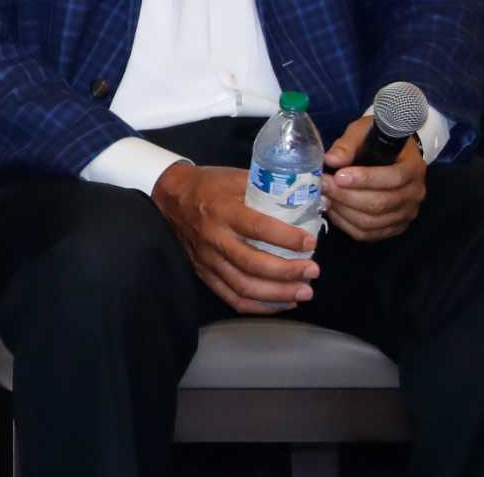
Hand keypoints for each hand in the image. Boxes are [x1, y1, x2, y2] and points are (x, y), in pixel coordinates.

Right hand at [151, 162, 318, 313]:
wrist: (170, 197)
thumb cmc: (208, 185)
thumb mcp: (235, 177)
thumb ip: (268, 188)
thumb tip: (310, 198)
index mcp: (222, 210)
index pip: (258, 227)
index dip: (287, 238)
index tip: (310, 242)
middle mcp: (214, 237)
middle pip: (252, 263)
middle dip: (287, 271)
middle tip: (313, 271)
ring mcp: (207, 259)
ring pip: (243, 286)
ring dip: (277, 293)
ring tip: (304, 292)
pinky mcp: (204, 273)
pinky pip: (231, 297)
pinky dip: (259, 306)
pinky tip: (282, 302)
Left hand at [322, 112, 426, 241]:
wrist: (390, 154)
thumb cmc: (375, 140)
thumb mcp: (362, 132)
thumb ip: (348, 145)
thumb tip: (331, 160)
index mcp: (413, 167)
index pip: (393, 178)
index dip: (365, 179)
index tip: (338, 176)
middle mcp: (415, 193)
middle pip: (380, 203)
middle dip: (346, 196)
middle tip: (322, 185)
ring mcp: (406, 213)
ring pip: (372, 222)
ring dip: (343, 211)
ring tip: (324, 197)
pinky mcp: (394, 227)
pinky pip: (369, 234)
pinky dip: (346, 224)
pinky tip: (332, 210)